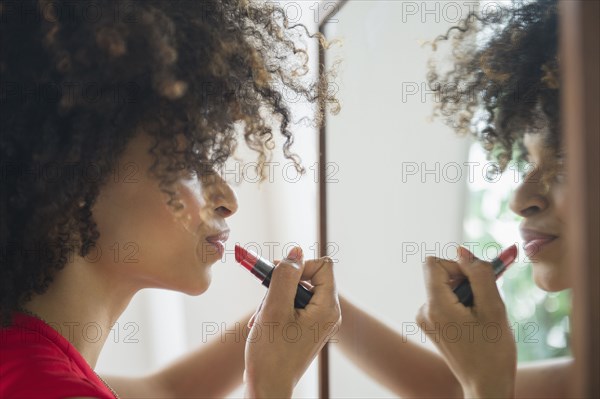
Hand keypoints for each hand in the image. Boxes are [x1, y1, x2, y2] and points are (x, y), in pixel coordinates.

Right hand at [243, 247, 339, 397]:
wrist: (268, 388)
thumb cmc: (271, 353)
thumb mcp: (274, 308)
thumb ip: (286, 276)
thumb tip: (296, 250)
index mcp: (328, 307)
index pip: (322, 265)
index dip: (299, 265)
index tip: (277, 276)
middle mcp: (328, 313)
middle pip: (309, 277)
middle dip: (283, 284)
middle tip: (265, 299)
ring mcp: (319, 322)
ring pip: (297, 292)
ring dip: (275, 298)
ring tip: (260, 318)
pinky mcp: (307, 329)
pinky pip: (294, 307)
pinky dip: (277, 310)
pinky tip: (262, 324)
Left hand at [416, 247, 516, 397]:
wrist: (487, 386)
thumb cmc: (493, 351)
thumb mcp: (493, 308)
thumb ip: (479, 274)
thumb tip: (461, 250)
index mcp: (435, 306)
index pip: (434, 263)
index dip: (458, 265)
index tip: (477, 279)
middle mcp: (423, 311)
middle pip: (441, 275)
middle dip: (466, 281)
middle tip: (488, 298)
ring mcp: (426, 320)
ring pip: (446, 289)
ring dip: (467, 294)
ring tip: (483, 316)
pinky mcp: (432, 326)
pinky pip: (446, 302)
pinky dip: (462, 305)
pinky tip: (476, 323)